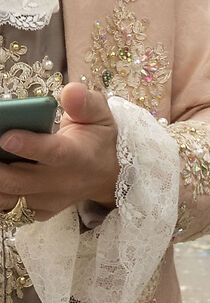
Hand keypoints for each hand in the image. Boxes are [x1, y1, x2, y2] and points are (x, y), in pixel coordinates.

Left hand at [0, 79, 117, 218]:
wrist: (106, 174)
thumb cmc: (97, 138)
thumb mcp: (100, 115)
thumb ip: (84, 102)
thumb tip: (69, 91)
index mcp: (79, 156)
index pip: (53, 153)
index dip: (28, 146)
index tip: (5, 137)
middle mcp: (62, 183)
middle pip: (19, 181)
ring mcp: (48, 201)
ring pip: (8, 198)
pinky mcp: (37, 211)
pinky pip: (8, 207)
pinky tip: (0, 169)